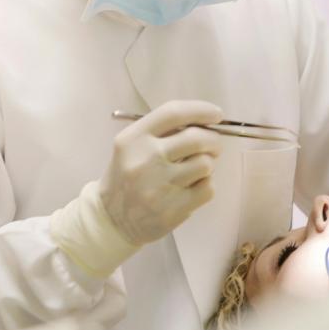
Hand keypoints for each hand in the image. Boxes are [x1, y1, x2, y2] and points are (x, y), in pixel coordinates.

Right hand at [99, 100, 222, 244]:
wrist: (112, 219)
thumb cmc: (126, 177)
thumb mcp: (130, 146)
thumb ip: (161, 132)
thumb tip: (203, 122)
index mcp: (134, 138)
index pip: (174, 113)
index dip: (201, 110)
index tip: (216, 114)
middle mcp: (147, 158)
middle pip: (197, 138)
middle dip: (213, 140)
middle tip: (213, 145)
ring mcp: (161, 185)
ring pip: (206, 164)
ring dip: (207, 164)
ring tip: (196, 170)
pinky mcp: (174, 208)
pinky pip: (208, 188)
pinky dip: (206, 185)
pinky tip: (192, 187)